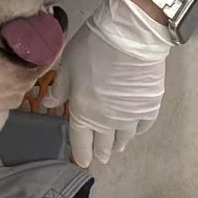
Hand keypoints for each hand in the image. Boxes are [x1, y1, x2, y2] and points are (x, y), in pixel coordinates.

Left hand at [43, 0, 170, 167]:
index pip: (81, 140)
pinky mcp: (150, 106)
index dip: (81, 153)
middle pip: (104, 143)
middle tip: (101, 158)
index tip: (82, 162)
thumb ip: (60, 89)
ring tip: (117, 147)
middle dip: (100, 151)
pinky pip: (143, 126)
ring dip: (119, 144)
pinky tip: (136, 130)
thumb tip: (47, 105)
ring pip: (125, 137)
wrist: (131, 36)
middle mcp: (108, 121)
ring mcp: (131, 116)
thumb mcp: (68, 66)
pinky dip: (138, 130)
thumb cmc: (93, 49)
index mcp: (84, 113)